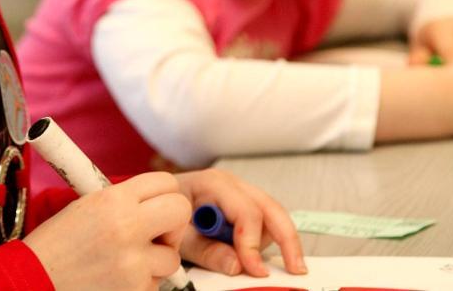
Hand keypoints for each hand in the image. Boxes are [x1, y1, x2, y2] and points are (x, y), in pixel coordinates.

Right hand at [23, 172, 190, 290]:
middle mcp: (127, 227)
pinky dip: (142, 282)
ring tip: (126, 261)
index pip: (167, 182)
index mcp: (114, 199)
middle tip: (157, 232)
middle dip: (173, 222)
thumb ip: (125, 200)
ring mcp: (134, 263)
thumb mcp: (88, 205)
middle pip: (181, 211)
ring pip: (172, 256)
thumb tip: (158, 199)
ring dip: (155, 260)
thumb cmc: (56, 244)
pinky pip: (155, 283)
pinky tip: (116, 279)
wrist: (33, 280)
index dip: (165, 194)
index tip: (158, 205)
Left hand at [173, 169, 306, 277]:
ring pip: (272, 215)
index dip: (252, 243)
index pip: (246, 212)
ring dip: (273, 241)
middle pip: (271, 208)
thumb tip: (239, 265)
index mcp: (213, 183)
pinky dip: (266, 240)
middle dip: (287, 239)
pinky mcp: (244, 205)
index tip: (254, 269)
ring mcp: (240, 192)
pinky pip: (265, 221)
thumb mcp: (178, 235)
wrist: (156, 200)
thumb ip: (206, 251)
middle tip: (295, 268)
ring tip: (254, 262)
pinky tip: (254, 256)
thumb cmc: (165, 212)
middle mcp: (232, 184)